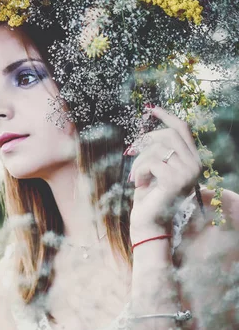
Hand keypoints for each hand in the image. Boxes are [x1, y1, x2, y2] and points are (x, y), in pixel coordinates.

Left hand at [126, 105, 201, 237]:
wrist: (149, 221)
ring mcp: (187, 173)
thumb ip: (159, 151)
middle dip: (145, 143)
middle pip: (167, 135)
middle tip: (133, 155)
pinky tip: (140, 183)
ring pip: (156, 148)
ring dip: (139, 160)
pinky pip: (150, 162)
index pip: (183, 129)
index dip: (167, 116)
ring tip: (138, 176)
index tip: (150, 109)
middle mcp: (196, 165)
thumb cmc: (149, 195)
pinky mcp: (174, 180)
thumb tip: (149, 131)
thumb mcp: (155, 168)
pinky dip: (140, 171)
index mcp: (193, 159)